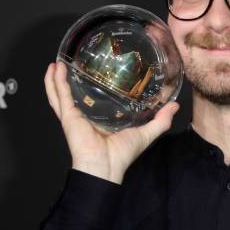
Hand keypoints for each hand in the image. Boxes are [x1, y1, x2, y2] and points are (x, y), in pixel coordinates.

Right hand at [44, 61, 179, 183]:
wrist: (106, 168)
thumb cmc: (122, 155)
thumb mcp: (146, 133)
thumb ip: (161, 120)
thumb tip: (174, 106)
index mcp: (101, 120)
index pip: (97, 100)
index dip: (95, 87)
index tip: (99, 72)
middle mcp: (86, 117)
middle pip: (75, 95)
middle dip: (71, 80)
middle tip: (72, 62)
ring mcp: (75, 116)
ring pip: (61, 93)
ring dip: (57, 78)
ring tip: (57, 62)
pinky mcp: (69, 117)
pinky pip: (60, 96)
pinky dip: (55, 83)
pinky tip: (55, 69)